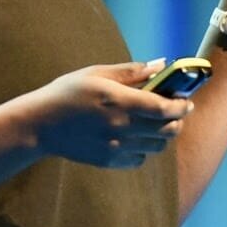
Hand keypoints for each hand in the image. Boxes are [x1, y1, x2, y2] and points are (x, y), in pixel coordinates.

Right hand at [26, 62, 192, 168]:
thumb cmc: (68, 93)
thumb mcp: (97, 73)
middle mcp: (121, 127)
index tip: (186, 101)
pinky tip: (135, 137)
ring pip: (157, 146)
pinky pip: (139, 158)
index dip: (181, 106)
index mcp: (119, 101)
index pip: (164, 108)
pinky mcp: (109, 161)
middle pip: (167, 130)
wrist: (40, 125)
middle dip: (178, 121)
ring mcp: (115, 147)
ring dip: (163, 135)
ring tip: (155, 123)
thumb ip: (131, 71)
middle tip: (176, 111)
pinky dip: (144, 149)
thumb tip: (161, 65)